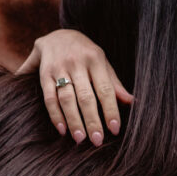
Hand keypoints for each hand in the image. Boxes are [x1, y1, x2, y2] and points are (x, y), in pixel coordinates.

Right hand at [17, 29, 133, 145]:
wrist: (58, 34)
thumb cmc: (86, 54)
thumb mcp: (103, 62)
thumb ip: (114, 83)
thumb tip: (132, 102)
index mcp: (95, 59)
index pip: (105, 89)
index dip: (110, 110)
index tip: (115, 129)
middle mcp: (77, 63)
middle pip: (85, 96)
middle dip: (92, 120)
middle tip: (97, 140)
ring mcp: (59, 68)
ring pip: (66, 98)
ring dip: (73, 121)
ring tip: (80, 139)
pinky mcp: (44, 74)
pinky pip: (49, 97)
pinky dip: (55, 115)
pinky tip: (62, 130)